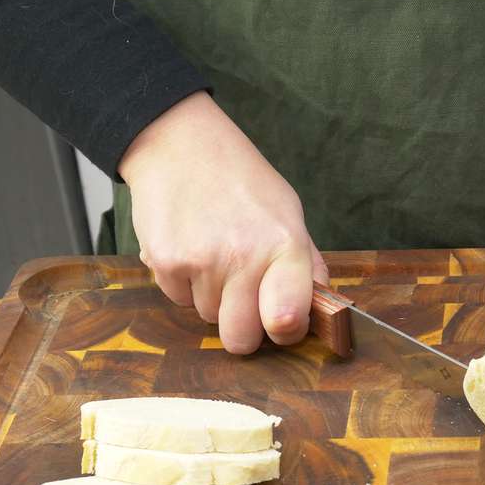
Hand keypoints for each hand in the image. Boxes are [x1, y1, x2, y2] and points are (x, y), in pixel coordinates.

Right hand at [118, 92, 326, 353]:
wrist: (179, 144)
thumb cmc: (240, 180)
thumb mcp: (288, 212)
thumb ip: (306, 264)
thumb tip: (321, 310)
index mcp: (284, 244)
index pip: (288, 320)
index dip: (286, 333)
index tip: (281, 323)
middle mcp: (243, 256)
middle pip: (241, 339)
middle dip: (243, 328)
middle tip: (243, 299)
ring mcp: (201, 261)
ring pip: (208, 318)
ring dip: (212, 297)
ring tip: (213, 253)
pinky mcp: (164, 262)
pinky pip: (178, 300)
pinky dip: (184, 282)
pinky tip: (189, 246)